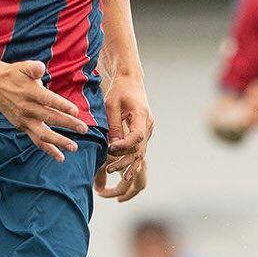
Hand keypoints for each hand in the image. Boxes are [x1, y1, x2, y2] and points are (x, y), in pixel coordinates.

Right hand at [0, 60, 87, 160]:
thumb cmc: (14, 75)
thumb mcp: (23, 67)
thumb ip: (33, 68)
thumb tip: (40, 68)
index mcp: (30, 92)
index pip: (48, 100)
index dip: (62, 105)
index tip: (76, 111)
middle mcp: (27, 108)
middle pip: (50, 118)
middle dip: (68, 124)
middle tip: (84, 129)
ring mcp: (25, 120)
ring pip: (43, 134)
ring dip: (59, 142)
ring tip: (74, 148)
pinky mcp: (23, 127)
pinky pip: (37, 140)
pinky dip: (48, 149)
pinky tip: (60, 156)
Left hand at [100, 72, 152, 202]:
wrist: (130, 81)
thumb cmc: (120, 90)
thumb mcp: (112, 105)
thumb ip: (113, 126)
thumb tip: (112, 146)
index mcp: (142, 116)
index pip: (136, 137)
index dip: (124, 146)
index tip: (110, 148)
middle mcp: (148, 125)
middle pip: (140, 149)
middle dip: (124, 162)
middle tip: (109, 169)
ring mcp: (148, 130)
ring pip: (141, 153)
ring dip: (128, 165)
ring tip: (115, 175)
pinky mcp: (143, 132)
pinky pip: (139, 150)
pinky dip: (132, 161)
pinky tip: (124, 173)